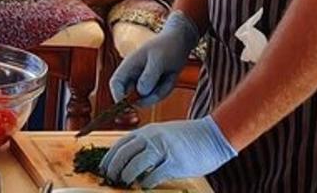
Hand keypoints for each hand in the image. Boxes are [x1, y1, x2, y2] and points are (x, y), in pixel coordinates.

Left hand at [100, 116, 235, 187]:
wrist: (213, 135)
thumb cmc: (189, 137)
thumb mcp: (164, 133)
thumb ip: (148, 142)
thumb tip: (129, 158)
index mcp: (149, 131)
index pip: (121, 143)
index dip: (109, 157)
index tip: (103, 168)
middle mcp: (153, 138)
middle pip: (124, 154)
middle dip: (113, 169)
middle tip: (111, 179)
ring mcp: (164, 149)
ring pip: (135, 165)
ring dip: (127, 176)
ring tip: (126, 183)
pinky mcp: (174, 162)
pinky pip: (153, 175)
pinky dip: (146, 182)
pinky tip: (146, 185)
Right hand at [110, 10, 199, 106]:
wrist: (181, 41)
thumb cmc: (168, 46)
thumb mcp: (159, 59)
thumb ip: (149, 75)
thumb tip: (141, 92)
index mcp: (129, 65)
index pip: (115, 84)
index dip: (119, 96)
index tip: (131, 104)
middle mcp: (133, 75)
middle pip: (132, 97)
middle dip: (148, 96)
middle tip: (163, 84)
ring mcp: (143, 81)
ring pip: (147, 98)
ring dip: (160, 90)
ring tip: (169, 74)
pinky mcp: (153, 85)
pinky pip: (157, 95)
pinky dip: (166, 89)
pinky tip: (171, 76)